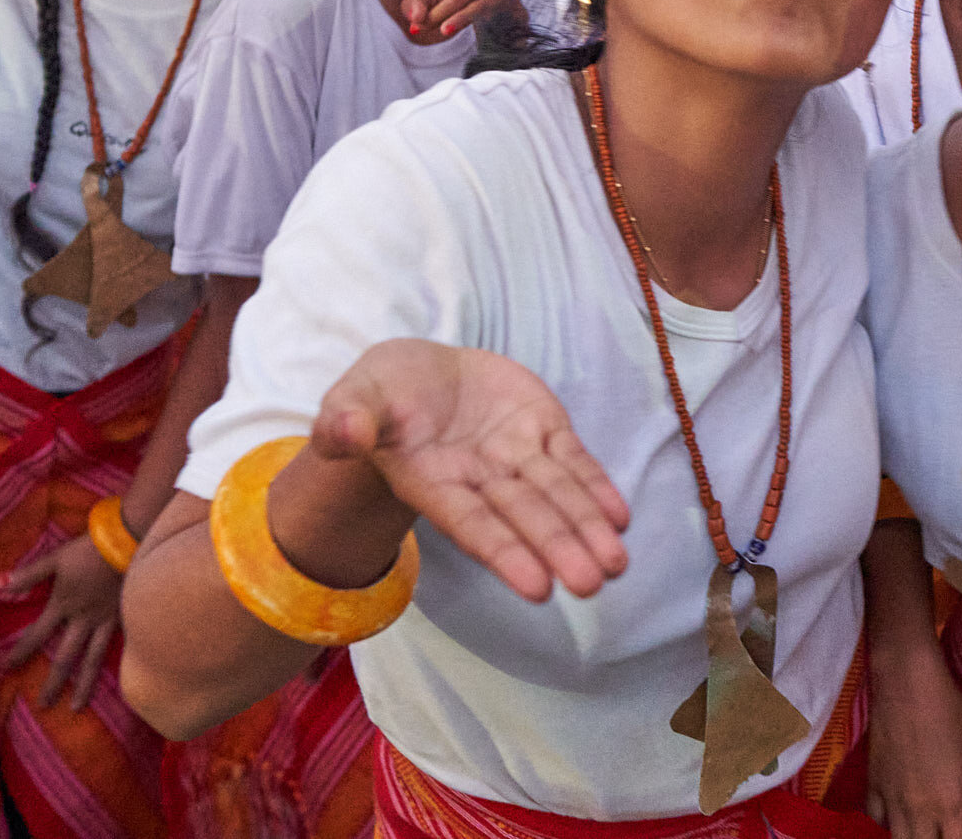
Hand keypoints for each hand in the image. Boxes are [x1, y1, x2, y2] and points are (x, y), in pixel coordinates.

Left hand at [0, 532, 122, 709]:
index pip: (36, 635)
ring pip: (93, 660)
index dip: (20, 652)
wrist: (129, 542)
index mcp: (63, 606)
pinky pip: (118, 648)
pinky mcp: (125, 618)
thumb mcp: (56, 559)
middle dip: (53, 682)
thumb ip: (29, 575)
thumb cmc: (90, 550)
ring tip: (76, 706)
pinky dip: (114, 667)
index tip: (6, 669)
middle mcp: (83, 620)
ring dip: (83, 685)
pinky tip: (115, 682)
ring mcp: (106, 622)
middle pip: (65, 657)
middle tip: (44, 704)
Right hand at [312, 338, 631, 602]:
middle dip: (559, 547)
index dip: (505, 553)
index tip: (538, 588)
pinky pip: (574, 460)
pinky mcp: (543, 428)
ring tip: (617, 562)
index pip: (473, 524)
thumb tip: (342, 432)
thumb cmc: (381, 394)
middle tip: (592, 584)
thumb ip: (347, 418)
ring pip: (558, 493)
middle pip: (525, 516)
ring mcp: (516, 454)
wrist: (419, 373)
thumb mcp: (355, 396)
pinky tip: (619, 517)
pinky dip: (597, 487)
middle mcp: (481, 477)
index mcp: (432, 480)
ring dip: (587, 526)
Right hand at [866, 647, 961, 838]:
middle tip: (950, 829)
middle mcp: (919, 812)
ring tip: (929, 828)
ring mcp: (891, 800)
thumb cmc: (952, 715)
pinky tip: (901, 814)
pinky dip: (889, 824)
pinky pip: (876, 820)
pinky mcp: (871, 785)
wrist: (907, 684)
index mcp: (951, 806)